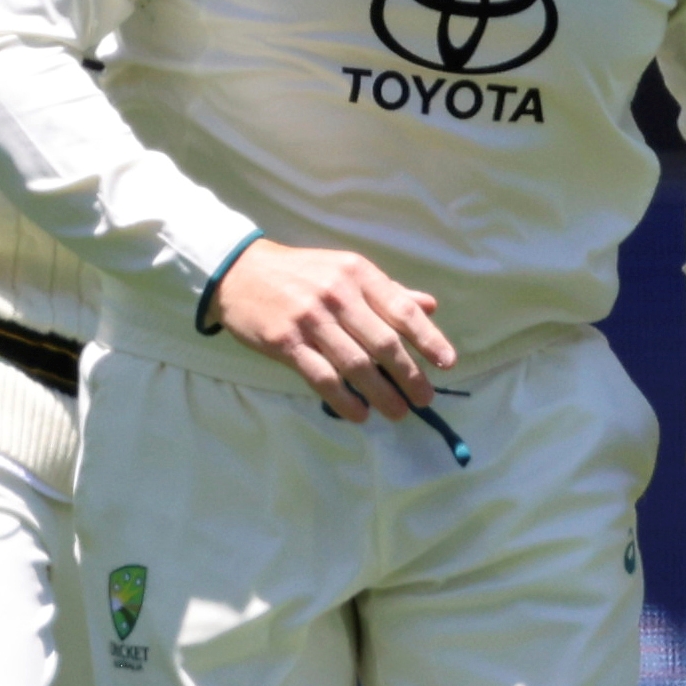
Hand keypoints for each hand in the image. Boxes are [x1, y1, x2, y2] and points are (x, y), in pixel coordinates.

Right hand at [214, 240, 458, 421]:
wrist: (239, 272)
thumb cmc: (300, 273)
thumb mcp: (345, 270)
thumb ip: (387, 291)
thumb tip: (430, 306)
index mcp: (357, 274)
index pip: (402, 311)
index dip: (429, 339)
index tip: (447, 364)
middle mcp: (337, 295)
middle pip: (384, 344)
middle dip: (410, 376)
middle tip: (425, 399)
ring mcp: (310, 319)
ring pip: (357, 365)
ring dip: (383, 394)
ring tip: (399, 413)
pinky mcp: (285, 342)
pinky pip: (322, 378)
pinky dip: (344, 400)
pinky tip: (359, 414)